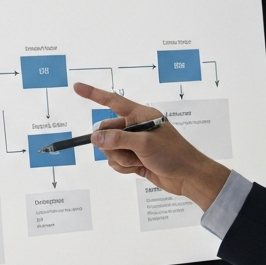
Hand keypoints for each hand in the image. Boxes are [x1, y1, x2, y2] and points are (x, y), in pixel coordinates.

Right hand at [73, 82, 229, 209]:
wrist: (188, 177)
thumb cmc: (174, 154)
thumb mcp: (145, 144)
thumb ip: (118, 139)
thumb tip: (96, 137)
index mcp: (141, 115)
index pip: (113, 101)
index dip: (93, 94)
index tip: (77, 87)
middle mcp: (136, 127)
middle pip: (106, 130)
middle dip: (111, 144)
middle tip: (127, 152)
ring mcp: (134, 143)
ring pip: (109, 148)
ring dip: (119, 158)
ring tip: (137, 162)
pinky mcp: (134, 158)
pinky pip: (115, 161)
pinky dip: (122, 167)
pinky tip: (137, 169)